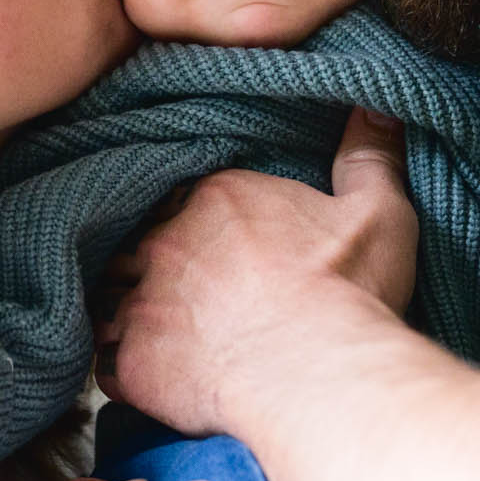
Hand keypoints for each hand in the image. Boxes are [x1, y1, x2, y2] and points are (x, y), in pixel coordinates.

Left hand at [104, 109, 416, 437]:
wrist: (319, 373)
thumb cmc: (347, 291)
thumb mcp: (376, 211)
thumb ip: (367, 154)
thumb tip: (376, 106)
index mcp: (215, 199)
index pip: (178, 197)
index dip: (187, 220)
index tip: (211, 245)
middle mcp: (165, 243)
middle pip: (136, 243)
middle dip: (149, 263)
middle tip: (179, 291)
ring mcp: (141, 304)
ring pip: (109, 301)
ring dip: (125, 314)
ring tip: (155, 331)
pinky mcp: (132, 363)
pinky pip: (103, 363)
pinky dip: (120, 368)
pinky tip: (144, 374)